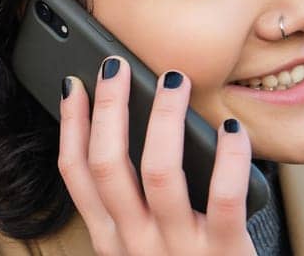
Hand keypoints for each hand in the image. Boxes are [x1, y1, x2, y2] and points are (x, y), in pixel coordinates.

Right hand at [58, 56, 254, 255]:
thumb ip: (133, 206)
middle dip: (109, 107)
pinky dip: (230, 159)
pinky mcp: (226, 253)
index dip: (71, 125)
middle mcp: (137, 244)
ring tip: (173, 81)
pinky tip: (232, 131)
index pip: (76, 174)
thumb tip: (131, 129)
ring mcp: (179, 249)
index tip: (75, 86)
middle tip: (117, 66)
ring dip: (164, 117)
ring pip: (159, 170)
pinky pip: (225, 196)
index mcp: (111, 239)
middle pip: (108, 164)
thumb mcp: (141, 248)